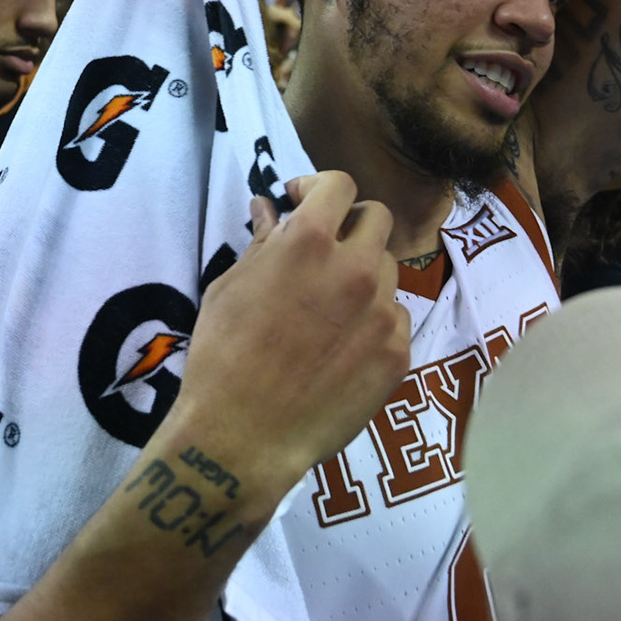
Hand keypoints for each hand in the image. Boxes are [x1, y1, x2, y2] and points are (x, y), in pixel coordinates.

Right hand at [163, 171, 408, 495]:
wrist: (244, 435)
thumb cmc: (222, 355)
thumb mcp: (230, 287)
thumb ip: (261, 243)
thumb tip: (270, 210)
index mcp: (310, 241)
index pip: (339, 185)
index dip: (319, 187)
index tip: (302, 201)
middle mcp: (357, 268)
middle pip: (377, 218)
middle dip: (351, 224)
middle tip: (326, 247)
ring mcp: (383, 312)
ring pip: (388, 270)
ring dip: (363, 275)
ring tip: (331, 305)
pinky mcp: (398, 354)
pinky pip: (395, 318)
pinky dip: (373, 321)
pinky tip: (343, 345)